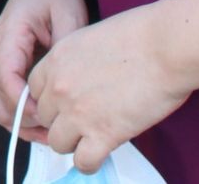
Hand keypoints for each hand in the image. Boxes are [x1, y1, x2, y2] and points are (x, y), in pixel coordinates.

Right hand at [0, 0, 89, 137]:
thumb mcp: (69, 16)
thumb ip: (64, 50)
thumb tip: (61, 86)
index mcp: (8, 35)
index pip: (7, 79)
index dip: (27, 105)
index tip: (52, 117)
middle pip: (0, 100)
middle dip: (27, 122)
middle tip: (59, 133)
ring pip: (0, 106)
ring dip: (24, 124)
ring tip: (55, 133)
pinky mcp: (2, 67)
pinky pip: (7, 100)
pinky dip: (23, 115)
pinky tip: (47, 121)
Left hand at [23, 8, 190, 172]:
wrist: (165, 47)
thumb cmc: (141, 36)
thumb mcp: (92, 38)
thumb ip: (76, 62)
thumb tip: (80, 80)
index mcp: (56, 60)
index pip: (33, 90)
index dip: (51, 99)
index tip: (65, 103)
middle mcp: (60, 87)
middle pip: (44, 117)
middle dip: (62, 120)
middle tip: (84, 118)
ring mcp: (78, 113)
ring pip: (58, 143)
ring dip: (74, 142)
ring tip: (93, 137)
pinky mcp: (102, 134)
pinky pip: (83, 162)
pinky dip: (91, 162)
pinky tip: (102, 152)